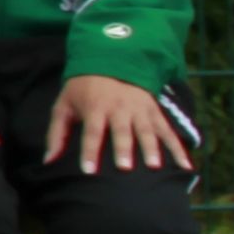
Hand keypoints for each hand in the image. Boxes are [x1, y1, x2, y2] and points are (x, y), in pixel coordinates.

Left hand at [48, 73, 189, 170]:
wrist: (111, 62)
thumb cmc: (82, 91)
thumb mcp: (64, 106)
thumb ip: (56, 133)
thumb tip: (47, 161)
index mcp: (95, 107)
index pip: (91, 131)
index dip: (89, 151)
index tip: (88, 171)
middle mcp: (119, 108)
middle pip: (121, 131)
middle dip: (123, 149)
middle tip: (124, 168)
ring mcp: (139, 110)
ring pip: (146, 130)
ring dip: (151, 148)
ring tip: (154, 166)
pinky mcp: (154, 112)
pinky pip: (168, 131)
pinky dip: (178, 148)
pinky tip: (185, 166)